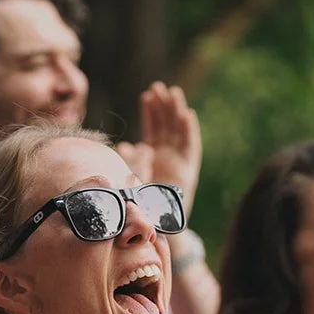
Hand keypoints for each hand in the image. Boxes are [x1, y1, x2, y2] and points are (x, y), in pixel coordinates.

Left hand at [118, 82, 202, 214]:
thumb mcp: (133, 180)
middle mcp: (168, 156)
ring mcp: (179, 162)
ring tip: (174, 92)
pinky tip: (187, 116)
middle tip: (159, 87)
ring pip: (179, 131)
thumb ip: (131, 162)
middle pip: (167, 125)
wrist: (159, 226)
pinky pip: (190, 147)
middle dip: (164, 106)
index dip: (151, 112)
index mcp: (155, 156)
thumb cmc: (143, 205)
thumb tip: (123, 146)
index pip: (153, 128)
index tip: (146, 95)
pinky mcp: (188, 170)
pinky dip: (189, 131)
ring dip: (177, 112)